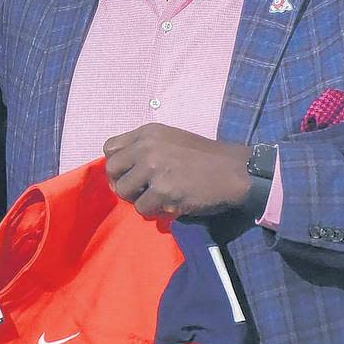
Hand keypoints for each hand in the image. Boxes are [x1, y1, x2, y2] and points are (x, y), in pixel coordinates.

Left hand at [103, 123, 250, 218]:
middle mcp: (146, 147)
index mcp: (147, 132)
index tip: (129, 174)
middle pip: (111, 170)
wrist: (234, 171)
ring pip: (123, 191)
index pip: (110, 148)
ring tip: (157, 198)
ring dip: (138, 199)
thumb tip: (119, 174)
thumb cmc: (203, 158)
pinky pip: (142, 208)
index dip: (117, 165)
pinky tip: (170, 204)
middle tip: (140, 191)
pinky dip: (154, 211)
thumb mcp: (170, 140)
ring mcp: (153, 168)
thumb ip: (144, 149)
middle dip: (122, 183)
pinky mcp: (162, 190)